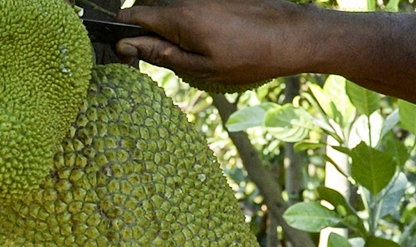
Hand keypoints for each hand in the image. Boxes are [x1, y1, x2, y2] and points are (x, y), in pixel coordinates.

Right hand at [115, 0, 318, 86]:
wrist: (292, 36)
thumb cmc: (249, 57)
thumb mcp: (200, 68)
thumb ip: (160, 55)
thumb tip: (126, 46)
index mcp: (177, 17)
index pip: (129, 17)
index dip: (123, 39)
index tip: (131, 60)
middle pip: (146, 13)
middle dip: (145, 36)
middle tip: (162, 62)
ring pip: (167, 12)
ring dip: (167, 33)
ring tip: (191, 54)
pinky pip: (187, 9)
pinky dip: (186, 26)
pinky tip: (208, 42)